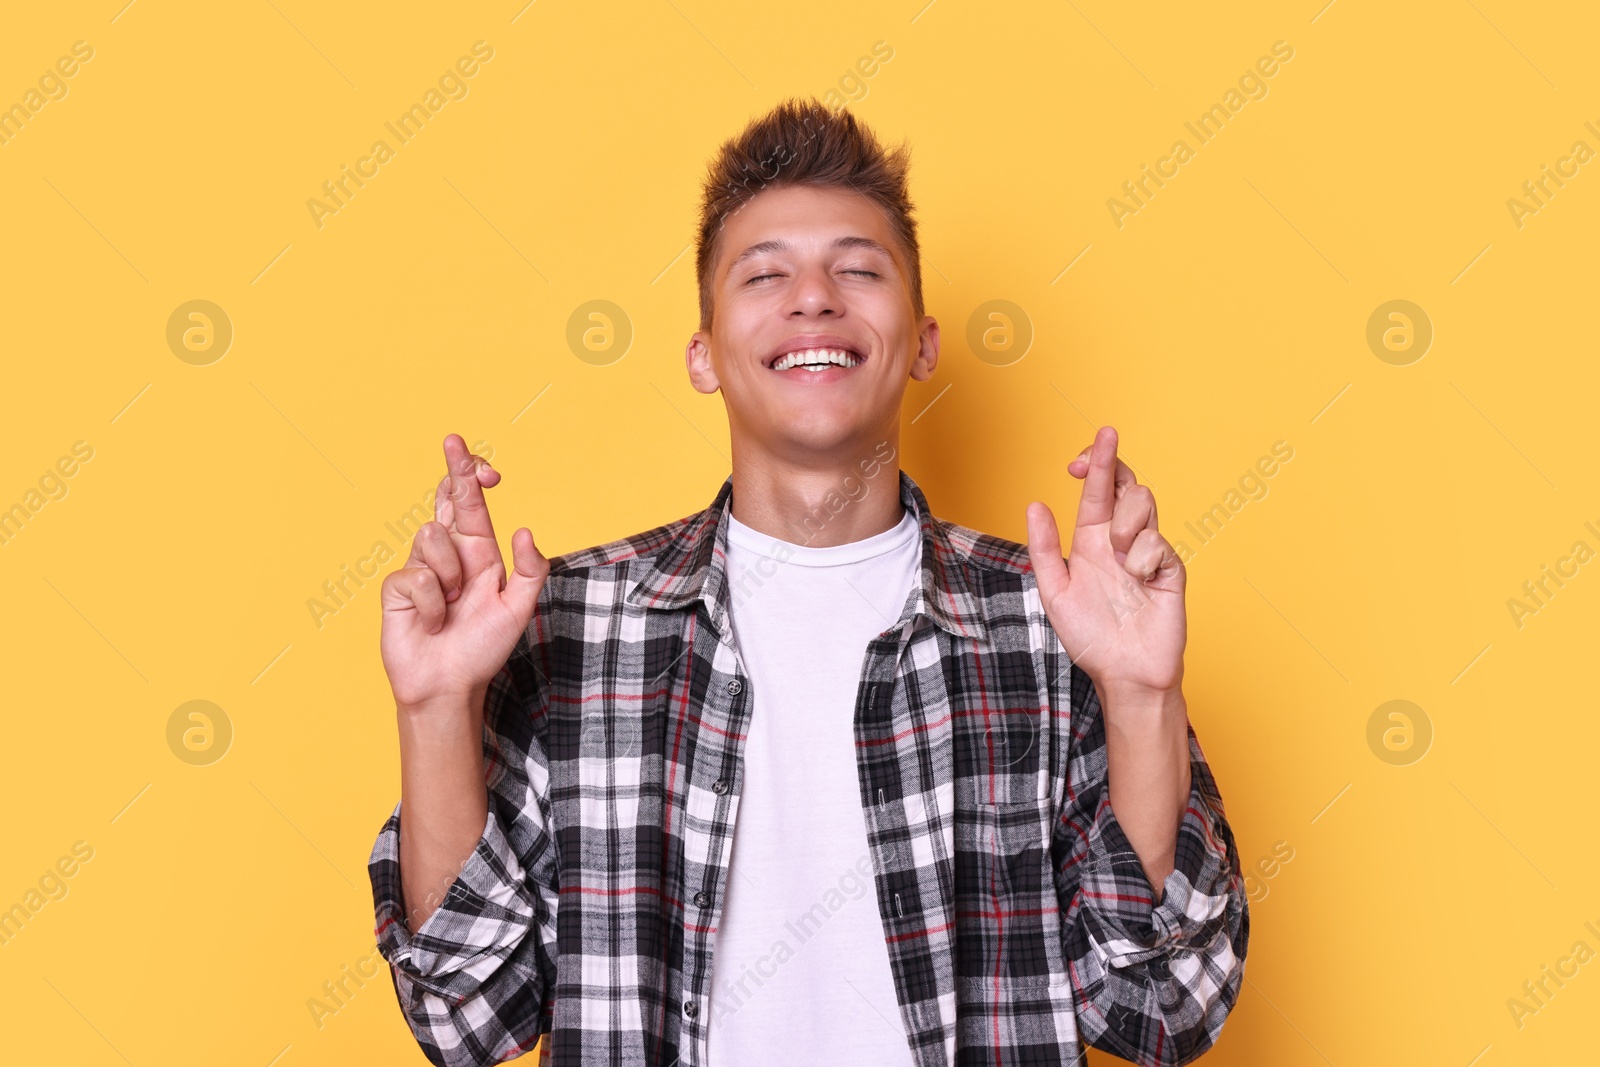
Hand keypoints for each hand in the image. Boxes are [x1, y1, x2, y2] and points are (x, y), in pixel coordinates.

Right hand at [380, 434, 548, 713]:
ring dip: (451, 575)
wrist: (449, 685)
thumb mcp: (518, 610)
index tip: (487, 468)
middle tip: (453, 439)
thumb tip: (527, 531)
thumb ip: (529, 570)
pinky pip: (417, 575)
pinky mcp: (398, 587)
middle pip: (446, 498)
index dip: (473, 477)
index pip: (472, 503)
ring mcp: (421, 567)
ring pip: (433, 536)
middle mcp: (448, 553)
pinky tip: (433, 622)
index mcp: (478, 552)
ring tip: (453, 606)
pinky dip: (432, 602)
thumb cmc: (482, 649)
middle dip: (452, 467)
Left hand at [1025, 426, 1184, 699]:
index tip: (1076, 458)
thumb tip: (1034, 505)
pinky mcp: (1170, 570)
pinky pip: (1157, 544)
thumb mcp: (1055, 591)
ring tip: (1116, 553)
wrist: (1123, 674)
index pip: (1096, 490)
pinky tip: (1138, 581)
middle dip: (1112, 461)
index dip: (1092, 464)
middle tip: (1103, 442)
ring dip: (1124, 519)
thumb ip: (1043, 549)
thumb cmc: (1090, 636)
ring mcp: (1148, 552)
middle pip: (1125, 483)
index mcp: (1092, 540)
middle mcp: (1121, 540)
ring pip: (1143, 502)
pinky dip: (1142, 558)